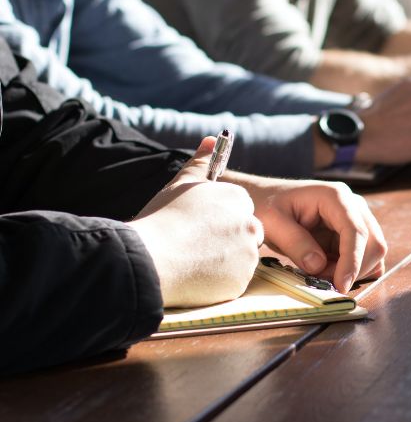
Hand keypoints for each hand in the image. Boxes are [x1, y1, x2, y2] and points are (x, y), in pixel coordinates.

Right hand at [129, 137, 263, 307]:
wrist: (150, 259)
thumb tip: (211, 139)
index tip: (200, 227)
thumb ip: (200, 162)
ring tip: (193, 261)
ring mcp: (248, 255)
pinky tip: (196, 277)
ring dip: (224, 261)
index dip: (219, 219)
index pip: (240, 209)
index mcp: (238, 199)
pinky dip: (220, 281)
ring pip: (241, 258)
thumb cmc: (162, 219)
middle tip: (196, 246)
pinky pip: (234, 281)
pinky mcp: (241, 282)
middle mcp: (250, 225)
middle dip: (227, 240)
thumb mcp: (181, 184)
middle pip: (246, 234)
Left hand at [239, 178, 386, 292]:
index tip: (341, 285)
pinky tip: (330, 271)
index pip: (356, 231)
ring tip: (321, 272)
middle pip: (373, 243)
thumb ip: (295, 243)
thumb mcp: (273, 223)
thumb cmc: (267, 205)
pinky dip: (352, 270)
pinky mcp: (352, 233)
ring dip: (352, 271)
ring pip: (372, 252)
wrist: (266, 199)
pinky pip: (364, 257)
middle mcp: (353, 205)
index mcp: (335, 197)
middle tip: (324, 281)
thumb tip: (318, 266)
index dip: (352, 261)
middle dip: (354, 269)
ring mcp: (356, 219)